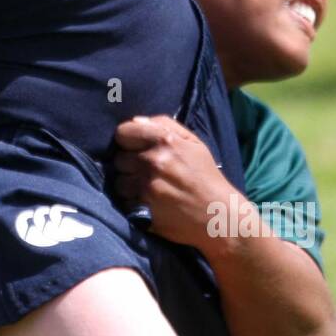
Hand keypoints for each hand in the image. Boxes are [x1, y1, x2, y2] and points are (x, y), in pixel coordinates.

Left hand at [113, 114, 234, 246]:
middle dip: (129, 163)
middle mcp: (151, 162)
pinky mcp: (141, 209)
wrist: (217, 214)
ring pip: (118, 181)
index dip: (128, 140)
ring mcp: (145, 187)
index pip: (123, 132)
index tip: (135, 147)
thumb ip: (164, 124)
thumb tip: (136, 121)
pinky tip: (148, 201)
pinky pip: (123, 200)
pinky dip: (132, 201)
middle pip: (118, 158)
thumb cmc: (205, 176)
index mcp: (164, 141)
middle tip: (146, 171)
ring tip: (147, 187)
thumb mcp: (193, 142)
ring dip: (129, 183)